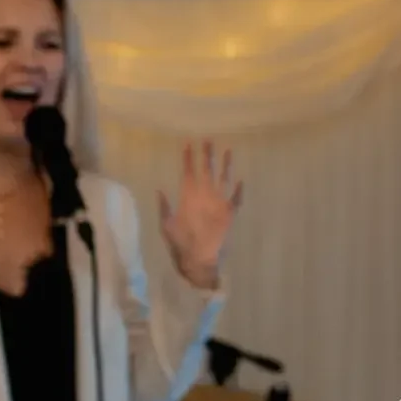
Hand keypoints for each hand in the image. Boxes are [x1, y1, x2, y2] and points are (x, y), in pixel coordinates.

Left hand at [160, 141, 241, 291]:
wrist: (195, 262)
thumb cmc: (179, 245)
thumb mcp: (166, 225)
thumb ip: (164, 207)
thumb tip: (160, 189)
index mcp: (188, 197)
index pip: (188, 172)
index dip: (188, 158)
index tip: (187, 143)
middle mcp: (203, 197)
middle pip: (206, 170)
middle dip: (206, 155)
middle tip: (207, 139)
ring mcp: (217, 204)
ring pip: (222, 179)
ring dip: (225, 166)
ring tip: (227, 150)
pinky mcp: (228, 215)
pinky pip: (236, 200)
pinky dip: (239, 191)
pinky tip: (241, 181)